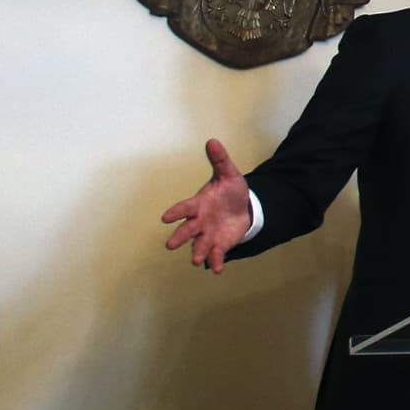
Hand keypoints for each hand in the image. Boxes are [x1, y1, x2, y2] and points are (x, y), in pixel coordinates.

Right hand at [161, 138, 252, 272]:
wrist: (244, 208)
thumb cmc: (230, 191)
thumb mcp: (229, 174)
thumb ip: (220, 160)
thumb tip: (212, 141)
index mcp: (199, 204)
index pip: (184, 208)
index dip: (176, 212)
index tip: (165, 217)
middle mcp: (199, 222)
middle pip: (187, 230)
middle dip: (180, 237)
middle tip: (170, 245)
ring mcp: (208, 235)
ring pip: (199, 245)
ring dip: (197, 252)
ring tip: (195, 260)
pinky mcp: (219, 245)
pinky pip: (215, 255)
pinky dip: (215, 262)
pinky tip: (216, 269)